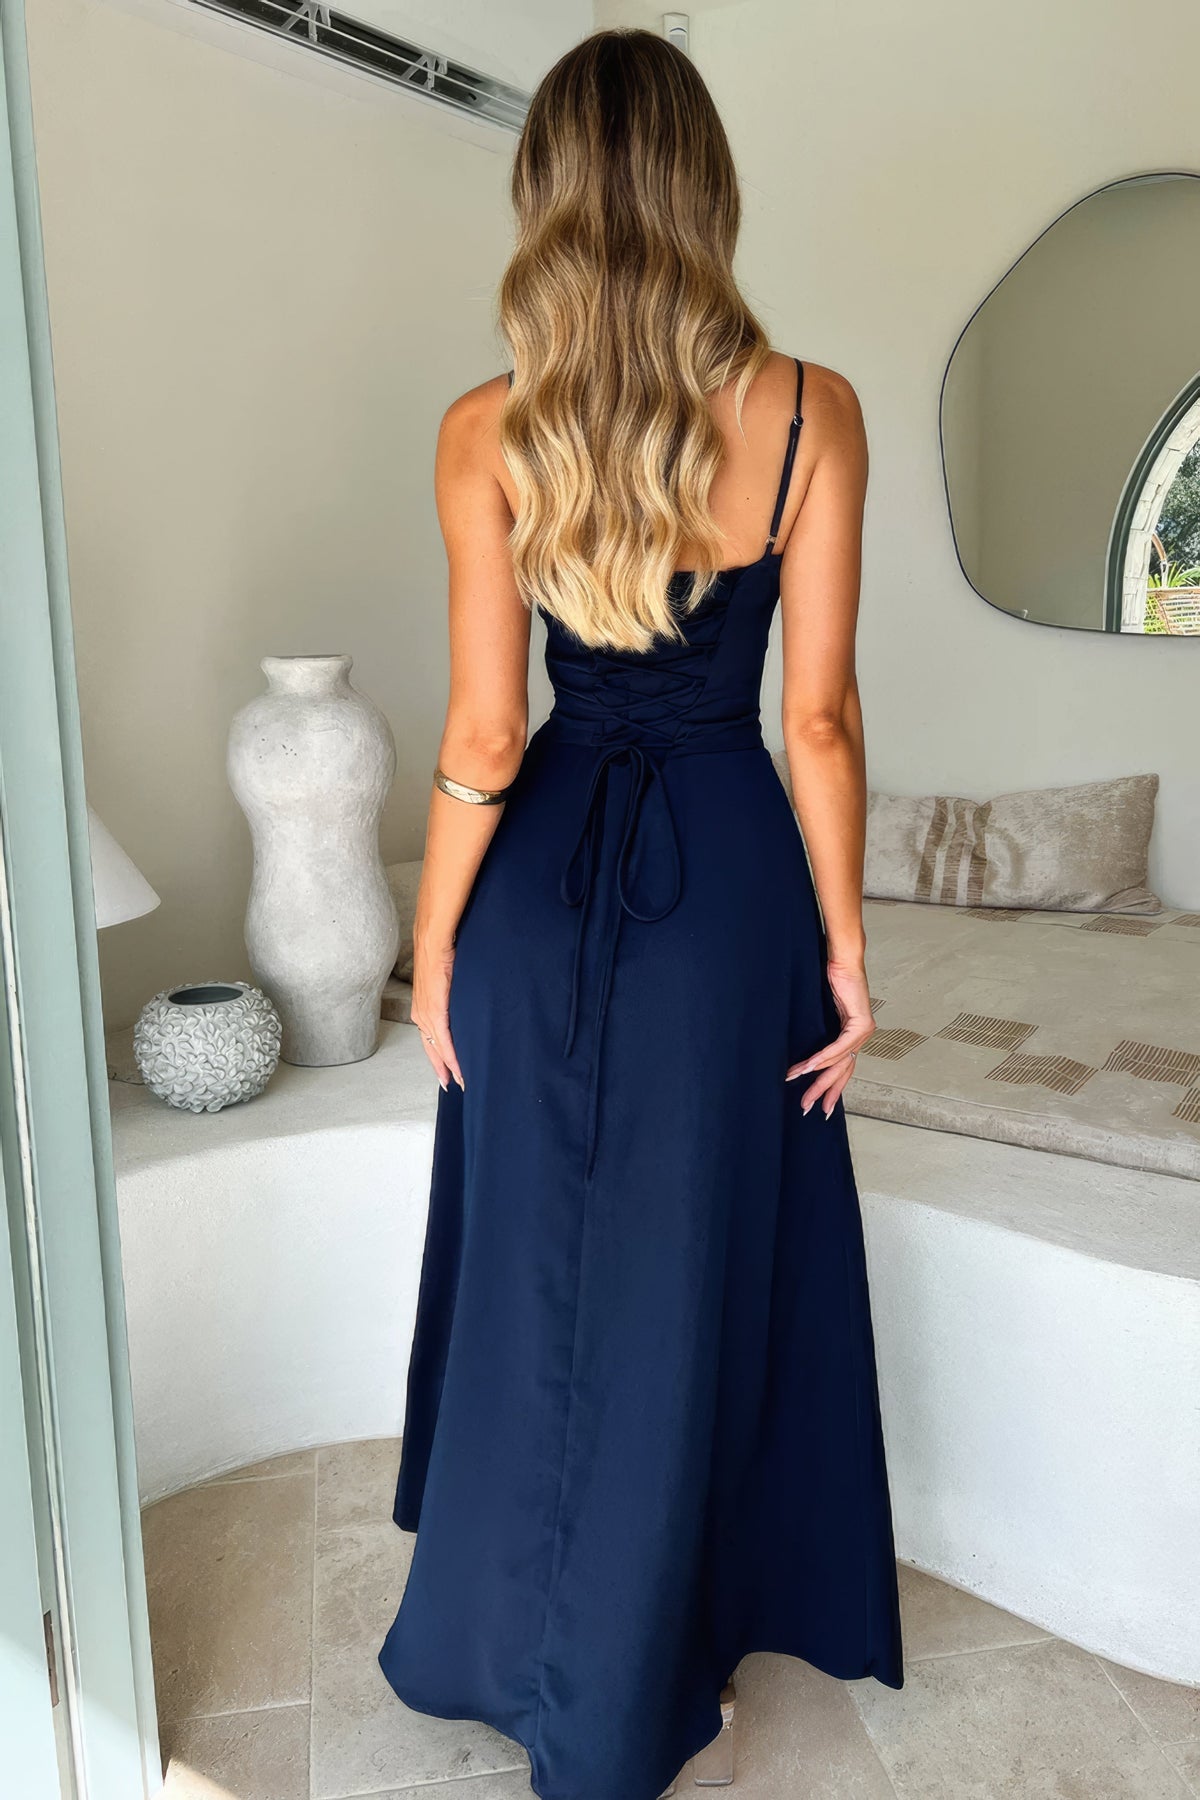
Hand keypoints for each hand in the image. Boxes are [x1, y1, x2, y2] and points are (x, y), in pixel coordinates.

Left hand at [411, 938, 464, 1092]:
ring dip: (450, 1065)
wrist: (434, 940)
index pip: (431, 1040)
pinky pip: (443, 1039)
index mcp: (422, 1008)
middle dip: (444, 1069)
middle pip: (432, 1049)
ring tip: (462, 1080)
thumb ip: (451, 997)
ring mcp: (426, 1013)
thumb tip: (463, 1005)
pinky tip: (458, 1066)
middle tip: (455, 1085)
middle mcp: (420, 1014)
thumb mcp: (446, 982)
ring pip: (438, 1048)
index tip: (449, 1073)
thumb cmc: (441, 955)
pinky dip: (451, 1054)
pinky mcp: (435, 1010)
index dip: (440, 1058)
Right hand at [785, 956, 874, 1117]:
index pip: (842, 1068)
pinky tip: (808, 1067)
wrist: (842, 961)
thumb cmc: (832, 980)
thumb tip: (802, 1050)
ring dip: (817, 1076)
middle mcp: (861, 1037)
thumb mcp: (822, 1012)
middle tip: (809, 1107)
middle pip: (842, 1072)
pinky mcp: (861, 1024)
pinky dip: (822, 1057)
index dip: (830, 1087)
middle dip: (824, 1092)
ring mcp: (863, 1031)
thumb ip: (820, 1032)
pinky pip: (839, 1047)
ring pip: (840, 1062)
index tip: (819, 1104)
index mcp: (852, 1036)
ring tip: (799, 1086)